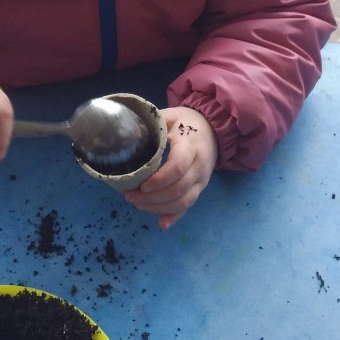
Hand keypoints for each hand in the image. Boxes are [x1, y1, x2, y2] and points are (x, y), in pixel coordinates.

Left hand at [124, 107, 217, 230]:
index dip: (160, 179)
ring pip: (183, 201)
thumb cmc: (186, 121)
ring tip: (137, 204)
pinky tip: (162, 224)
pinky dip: (175, 217)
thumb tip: (126, 135)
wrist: (212, 129)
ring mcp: (202, 180)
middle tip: (130, 196)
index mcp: (191, 145)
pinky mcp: (200, 189)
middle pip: (179, 188)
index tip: (142, 185)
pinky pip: (188, 206)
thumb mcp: (170, 116)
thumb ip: (152, 125)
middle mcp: (200, 166)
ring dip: (159, 208)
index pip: (178, 166)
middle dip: (153, 197)